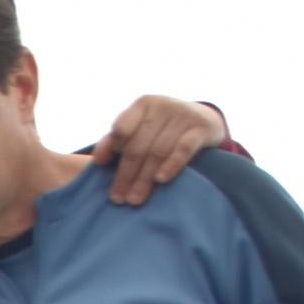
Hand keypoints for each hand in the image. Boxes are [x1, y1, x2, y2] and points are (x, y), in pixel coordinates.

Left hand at [92, 97, 224, 207]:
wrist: (204, 119)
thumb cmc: (162, 129)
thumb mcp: (140, 127)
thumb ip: (116, 140)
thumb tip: (98, 160)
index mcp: (143, 104)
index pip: (122, 129)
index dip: (113, 150)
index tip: (105, 171)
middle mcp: (163, 106)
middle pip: (139, 146)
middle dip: (126, 174)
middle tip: (118, 199)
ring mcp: (184, 115)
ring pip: (158, 151)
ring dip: (144, 179)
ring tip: (134, 199)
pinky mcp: (202, 128)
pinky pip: (184, 149)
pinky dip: (171, 165)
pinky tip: (160, 181)